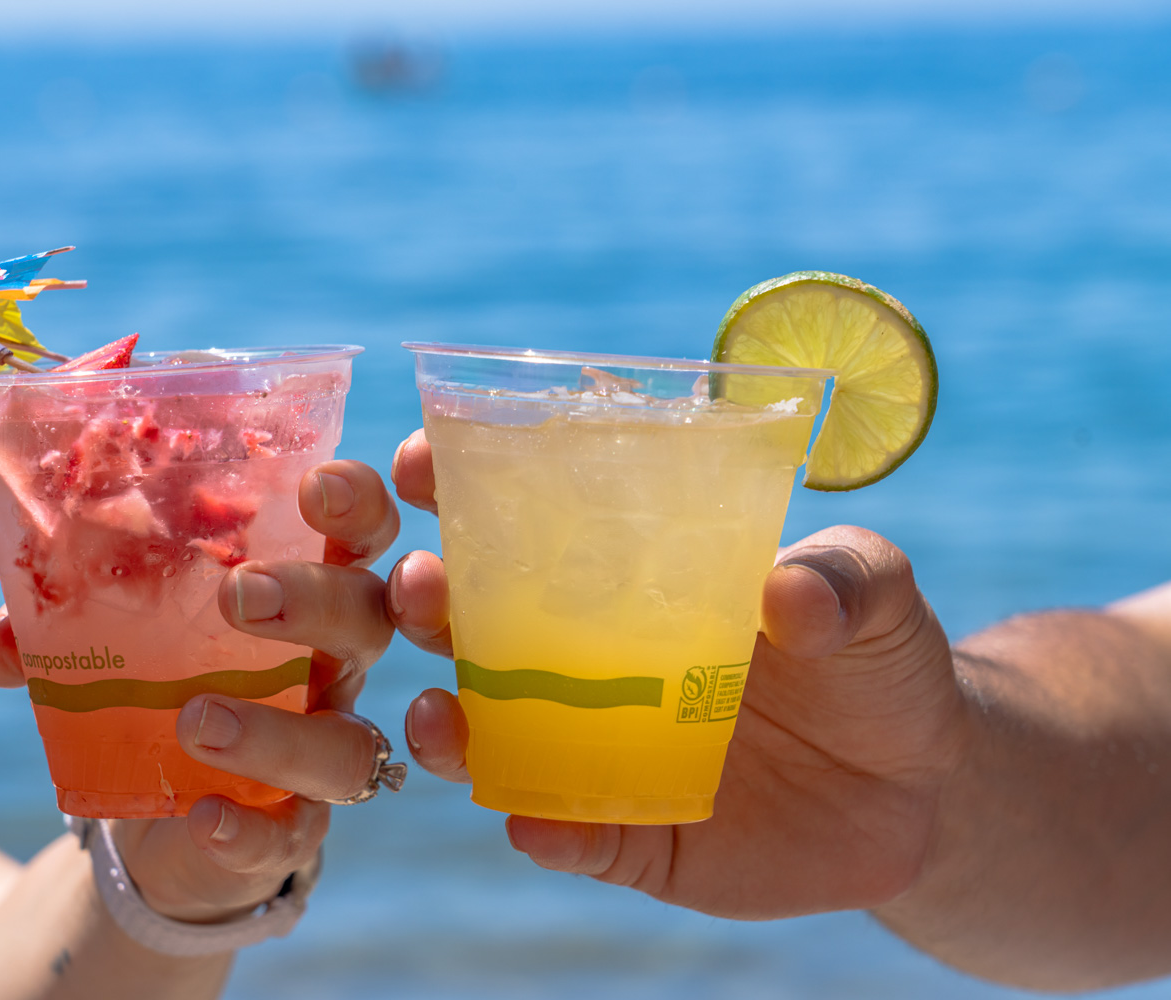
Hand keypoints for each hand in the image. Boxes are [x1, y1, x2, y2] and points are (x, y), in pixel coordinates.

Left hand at [0, 459, 400, 923]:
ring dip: (279, 730)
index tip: (317, 484)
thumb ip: (52, 629)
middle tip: (239, 593)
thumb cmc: (155, 683)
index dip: (357, 503)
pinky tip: (204, 818)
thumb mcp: (105, 638)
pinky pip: (294, 834)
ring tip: (194, 718)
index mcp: (303, 592)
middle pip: (369, 621)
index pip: (360, 532)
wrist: (160, 808)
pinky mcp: (293, 830)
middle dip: (317, 598)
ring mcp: (321, 750)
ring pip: (347, 740)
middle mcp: (332, 667)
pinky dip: (251, 830)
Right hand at [389, 428, 965, 918]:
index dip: (455, 483)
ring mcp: (597, 746)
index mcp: (626, 571)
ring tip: (439, 715)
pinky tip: (534, 820)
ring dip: (447, 723)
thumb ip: (845, 577)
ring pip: (489, 734)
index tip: (419, 459)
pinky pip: (567, 833)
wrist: (920, 787)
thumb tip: (786, 596)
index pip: (519, 516)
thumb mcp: (876, 592)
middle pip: (471, 622)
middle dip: (423, 598)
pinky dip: (542, 827)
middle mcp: (587, 656)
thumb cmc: (875, 659)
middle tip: (421, 587)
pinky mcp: (628, 834)